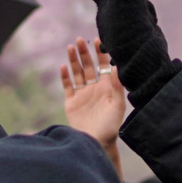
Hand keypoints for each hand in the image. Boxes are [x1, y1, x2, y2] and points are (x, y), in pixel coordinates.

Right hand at [61, 37, 125, 164]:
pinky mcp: (72, 103)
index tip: (98, 40)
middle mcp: (94, 89)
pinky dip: (65, 77)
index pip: (104, 66)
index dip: (101, 53)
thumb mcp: (117, 105)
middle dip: (84, 53)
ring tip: (70, 47)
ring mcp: (82, 95)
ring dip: (74, 60)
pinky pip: (68, 86)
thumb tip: (118, 66)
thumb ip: (117, 86)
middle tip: (80, 40)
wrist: (96, 142)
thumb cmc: (111, 126)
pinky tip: (63, 67)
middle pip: (88, 66)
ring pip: (77, 73)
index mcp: (107, 88)